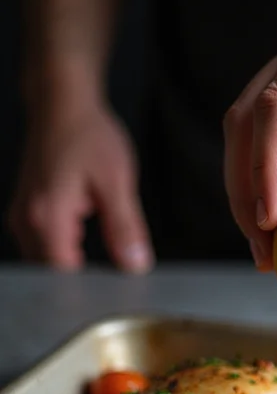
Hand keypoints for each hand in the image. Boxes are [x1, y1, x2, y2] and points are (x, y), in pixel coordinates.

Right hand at [7, 100, 153, 271]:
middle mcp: (27, 221)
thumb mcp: (117, 182)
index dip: (92, 288)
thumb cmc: (88, 135)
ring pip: (47, 261)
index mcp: (48, 216)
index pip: (64, 276)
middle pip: (53, 274)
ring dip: (74, 263)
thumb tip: (136, 266)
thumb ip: (125, 228)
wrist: (63, 105)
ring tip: (104, 249)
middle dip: (84, 280)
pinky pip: (43, 245)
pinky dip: (66, 248)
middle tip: (118, 273)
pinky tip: (87, 235)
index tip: (118, 288)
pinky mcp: (27, 212)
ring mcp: (23, 217)